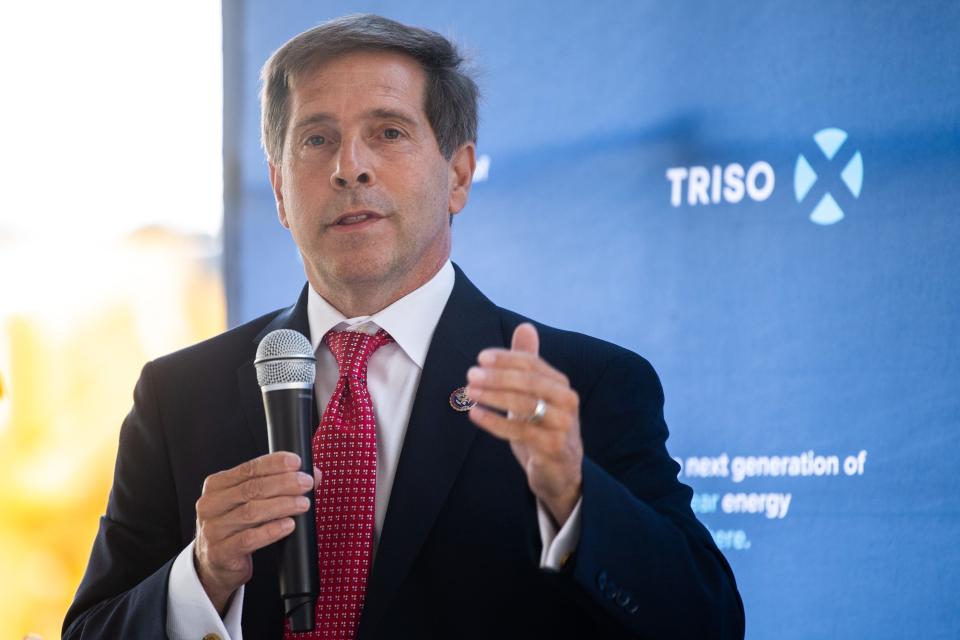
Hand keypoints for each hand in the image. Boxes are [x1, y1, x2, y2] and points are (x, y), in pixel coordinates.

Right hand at [193, 452, 318, 613]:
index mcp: (216, 485)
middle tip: (306, 483)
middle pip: (251, 489)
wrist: (216, 564)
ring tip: (303, 504)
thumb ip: (278, 485)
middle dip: (283, 484)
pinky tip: (288, 525)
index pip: (248, 469)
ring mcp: (213, 529)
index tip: (296, 462)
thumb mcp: (252, 502)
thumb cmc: (237, 527)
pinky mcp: (220, 552)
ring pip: (251, 513)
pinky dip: (272, 530)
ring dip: (282, 505)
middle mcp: (210, 505)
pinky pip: (248, 539)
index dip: (274, 464)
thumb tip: (313, 474)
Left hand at [466, 323, 582, 525]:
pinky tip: (475, 414)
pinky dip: (494, 421)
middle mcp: (566, 401)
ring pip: (524, 405)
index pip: (532, 363)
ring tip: (469, 392)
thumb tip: (525, 326)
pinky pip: (520, 431)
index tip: (481, 358)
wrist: (560, 471)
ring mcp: (562, 425)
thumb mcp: (535, 393)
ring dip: (493, 397)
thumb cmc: (543, 426)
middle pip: (529, 382)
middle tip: (470, 374)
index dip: (506, 359)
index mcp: (560, 384)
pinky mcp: (553, 447)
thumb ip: (529, 361)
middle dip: (497, 377)